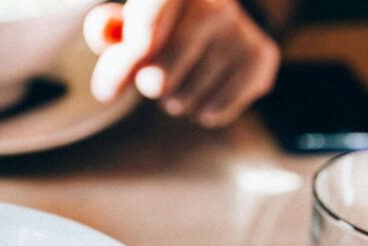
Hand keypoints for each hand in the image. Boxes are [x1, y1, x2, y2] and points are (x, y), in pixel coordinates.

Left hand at [84, 0, 280, 126]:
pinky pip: (213, 112)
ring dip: (174, 101)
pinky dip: (203, 112)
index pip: (148, 17)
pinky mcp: (261, 59)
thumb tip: (105, 46)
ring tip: (185, 78)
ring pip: (183, 101)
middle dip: (147, 88)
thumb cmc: (160, 29)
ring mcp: (240, 32)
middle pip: (158, 78)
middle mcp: (215, 5)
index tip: (110, 90)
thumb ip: (108, 34)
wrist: (217, 27)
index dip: (128, 58)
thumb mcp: (129, 27)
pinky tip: (208, 89)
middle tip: (156, 76)